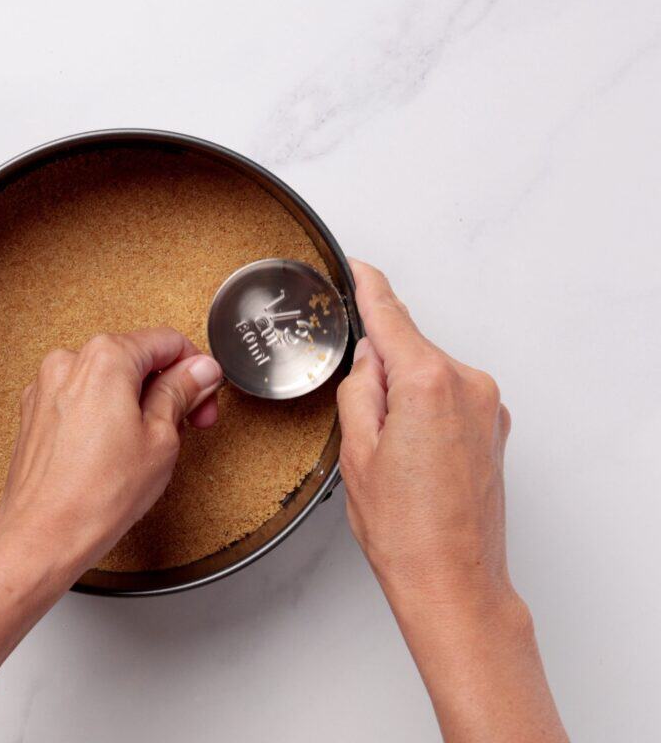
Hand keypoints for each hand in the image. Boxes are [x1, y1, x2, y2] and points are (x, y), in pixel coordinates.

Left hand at [0, 327, 223, 578]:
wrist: (43, 536)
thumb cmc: (95, 496)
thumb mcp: (162, 439)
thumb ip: (182, 393)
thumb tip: (200, 371)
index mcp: (104, 358)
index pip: (166, 341)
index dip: (195, 369)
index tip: (205, 393)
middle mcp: (68, 362)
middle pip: (135, 358)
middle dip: (166, 388)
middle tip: (187, 424)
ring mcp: (46, 387)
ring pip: (107, 380)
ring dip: (135, 403)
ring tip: (148, 446)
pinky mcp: (35, 413)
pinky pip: (81, 399)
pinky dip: (104, 415)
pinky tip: (115, 450)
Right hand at [337, 259, 565, 741]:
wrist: (453, 581)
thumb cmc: (406, 531)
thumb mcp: (357, 451)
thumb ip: (360, 387)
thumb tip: (369, 358)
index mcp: (429, 384)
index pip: (392, 316)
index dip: (368, 288)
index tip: (355, 267)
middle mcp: (468, 385)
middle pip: (409, 348)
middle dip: (379, 368)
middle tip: (362, 424)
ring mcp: (487, 406)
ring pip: (427, 373)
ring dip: (403, 393)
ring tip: (391, 454)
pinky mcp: (493, 425)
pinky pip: (447, 395)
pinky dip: (424, 407)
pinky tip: (412, 455)